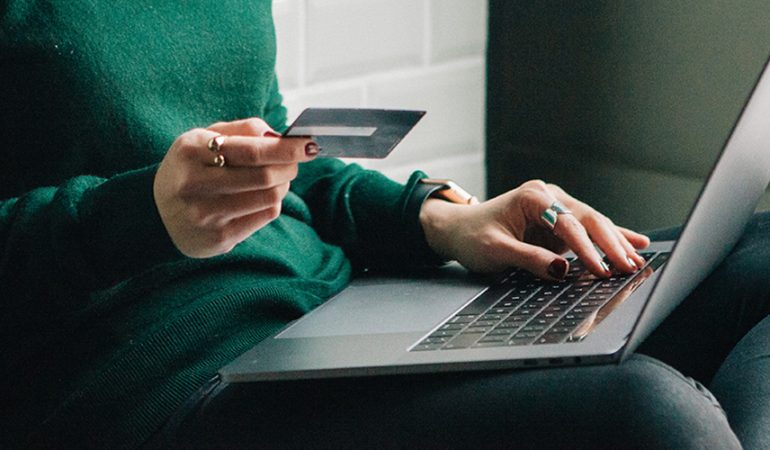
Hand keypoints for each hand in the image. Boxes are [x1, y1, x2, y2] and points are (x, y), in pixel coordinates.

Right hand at [153, 118, 317, 257]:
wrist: (157, 215)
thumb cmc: (192, 168)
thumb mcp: (205, 139)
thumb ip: (243, 130)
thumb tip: (280, 136)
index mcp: (191, 150)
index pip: (250, 149)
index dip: (285, 148)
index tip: (307, 145)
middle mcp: (194, 183)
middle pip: (264, 176)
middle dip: (289, 166)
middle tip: (295, 162)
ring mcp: (205, 214)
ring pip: (269, 197)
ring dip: (283, 185)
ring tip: (277, 179)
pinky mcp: (218, 238)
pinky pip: (265, 216)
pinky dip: (272, 203)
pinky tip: (261, 198)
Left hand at [419, 180, 649, 278]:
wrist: (458, 230)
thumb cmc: (473, 236)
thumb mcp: (496, 250)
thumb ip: (529, 259)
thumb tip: (561, 270)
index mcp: (532, 197)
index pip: (567, 223)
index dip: (585, 248)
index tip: (599, 269)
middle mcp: (548, 197)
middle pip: (588, 219)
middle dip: (610, 244)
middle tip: (628, 266)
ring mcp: (556, 208)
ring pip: (594, 224)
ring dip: (616, 243)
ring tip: (637, 261)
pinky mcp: (559, 223)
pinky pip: (589, 231)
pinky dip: (611, 237)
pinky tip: (637, 242)